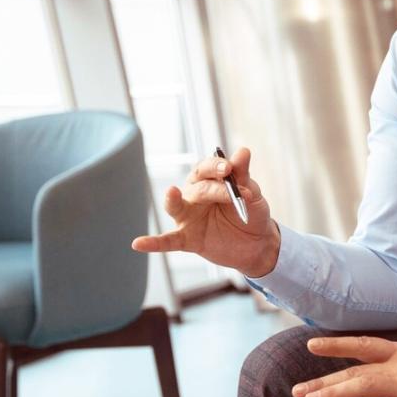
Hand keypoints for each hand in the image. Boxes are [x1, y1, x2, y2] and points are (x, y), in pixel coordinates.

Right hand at [130, 147, 280, 277]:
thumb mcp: (252, 193)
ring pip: (175, 206)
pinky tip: (138, 243)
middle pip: (197, 187)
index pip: (207, 169)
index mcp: (210, 181)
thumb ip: (243, 176)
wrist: (258, 244)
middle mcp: (194, 196)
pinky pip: (168, 241)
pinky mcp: (187, 239)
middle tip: (232, 194)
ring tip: (171, 192)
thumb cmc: (252, 213)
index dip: (216, 166)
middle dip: (215, 190)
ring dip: (172, 199)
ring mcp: (188, 218)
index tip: (229, 169)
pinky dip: (153, 243)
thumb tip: (243, 151)